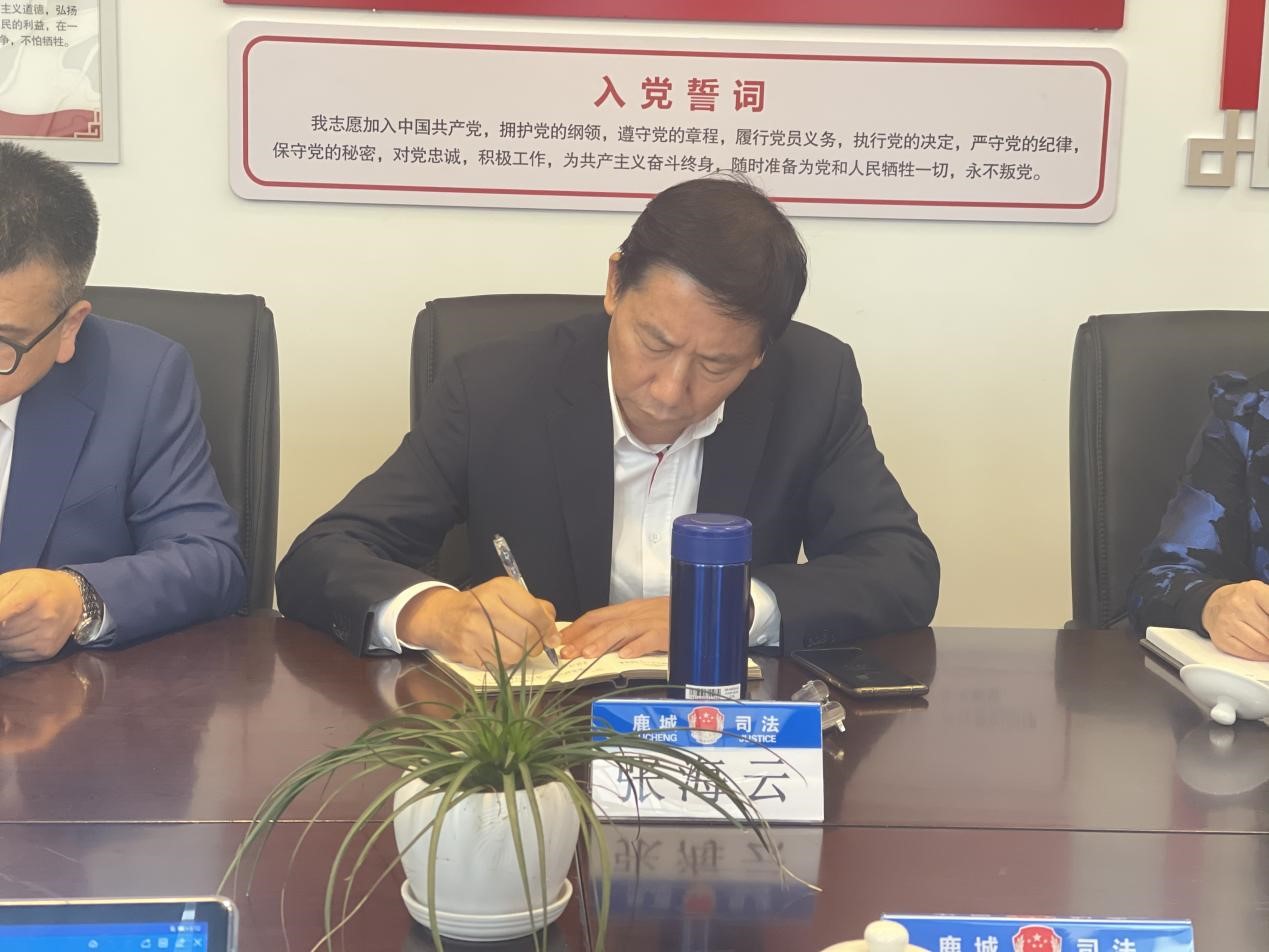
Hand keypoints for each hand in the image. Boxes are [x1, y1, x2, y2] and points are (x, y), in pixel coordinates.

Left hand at [0, 569, 83, 662]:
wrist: (74, 598)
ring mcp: (47, 636)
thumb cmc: (38, 586)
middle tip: (4, 618)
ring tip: (9, 624)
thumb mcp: (14, 580)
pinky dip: (8, 647)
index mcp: (35, 593)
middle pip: (0, 631)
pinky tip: (18, 634)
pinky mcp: (46, 651)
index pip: (4, 611)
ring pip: (4, 645)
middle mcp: (45, 616)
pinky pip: (13, 654)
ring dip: (0, 637)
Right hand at [397, 577, 556, 668]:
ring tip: (515, 647)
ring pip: (516, 654)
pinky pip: (499, 664)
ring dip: (521, 655)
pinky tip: (500, 651)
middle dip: (537, 644)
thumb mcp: (507, 595)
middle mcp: (487, 608)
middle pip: (528, 636)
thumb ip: (535, 607)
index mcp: (500, 589)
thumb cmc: (481, 605)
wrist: (441, 616)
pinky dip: (505, 662)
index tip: (552, 636)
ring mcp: (475, 631)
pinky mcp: (468, 652)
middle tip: (534, 644)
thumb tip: (553, 632)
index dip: (549, 629)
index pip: (536, 613)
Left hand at [560, 596, 668, 659]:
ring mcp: (653, 622)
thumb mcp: (645, 620)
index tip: (560, 640)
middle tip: (566, 652)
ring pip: (623, 629)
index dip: (577, 628)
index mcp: (630, 610)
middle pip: (605, 624)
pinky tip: (625, 655)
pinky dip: (637, 646)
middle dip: (583, 638)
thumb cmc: (675, 617)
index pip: (597, 616)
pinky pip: (650, 639)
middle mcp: (638, 614)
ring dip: (603, 642)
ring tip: (587, 654)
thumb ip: (624, 630)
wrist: (702, 608)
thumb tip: (601, 643)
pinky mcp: (669, 632)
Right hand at [1200, 580, 1268, 660]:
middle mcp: (1238, 604)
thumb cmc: (1245, 601)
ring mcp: (1227, 621)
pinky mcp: (1220, 637)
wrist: (1214, 603)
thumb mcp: (1264, 594)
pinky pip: (1247, 653)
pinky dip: (1260, 655)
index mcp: (1254, 590)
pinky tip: (1262, 650)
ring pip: (1262, 645)